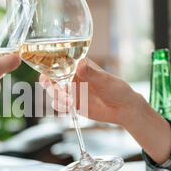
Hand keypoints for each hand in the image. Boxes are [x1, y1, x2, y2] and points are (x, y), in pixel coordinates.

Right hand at [39, 58, 170, 163]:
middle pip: (51, 76)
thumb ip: (90, 73)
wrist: (122, 109)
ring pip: (53, 90)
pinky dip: (59, 106)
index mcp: (79, 65)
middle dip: (49, 82)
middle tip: (55, 87)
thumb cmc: (116, 90)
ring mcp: (70, 90)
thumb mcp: (104, 80)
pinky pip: (58, 103)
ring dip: (56, 95)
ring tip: (68, 101)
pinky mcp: (71, 103)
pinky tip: (68, 107)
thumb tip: (80, 64)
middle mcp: (72, 76)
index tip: (51, 73)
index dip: (50, 65)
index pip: (59, 61)